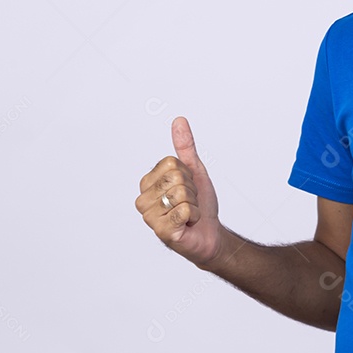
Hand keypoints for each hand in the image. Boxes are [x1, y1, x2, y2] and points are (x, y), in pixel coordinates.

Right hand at [136, 116, 223, 267]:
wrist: (209, 232)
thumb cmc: (199, 203)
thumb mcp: (194, 170)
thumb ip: (185, 147)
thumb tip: (179, 120)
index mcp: (147, 183)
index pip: (171, 163)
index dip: (187, 174)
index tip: (187, 187)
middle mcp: (143, 200)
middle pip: (176, 177)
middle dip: (191, 189)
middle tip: (189, 202)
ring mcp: (150, 217)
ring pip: (181, 194)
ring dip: (194, 203)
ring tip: (189, 213)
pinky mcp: (162, 232)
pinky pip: (186, 210)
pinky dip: (195, 216)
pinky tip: (188, 224)